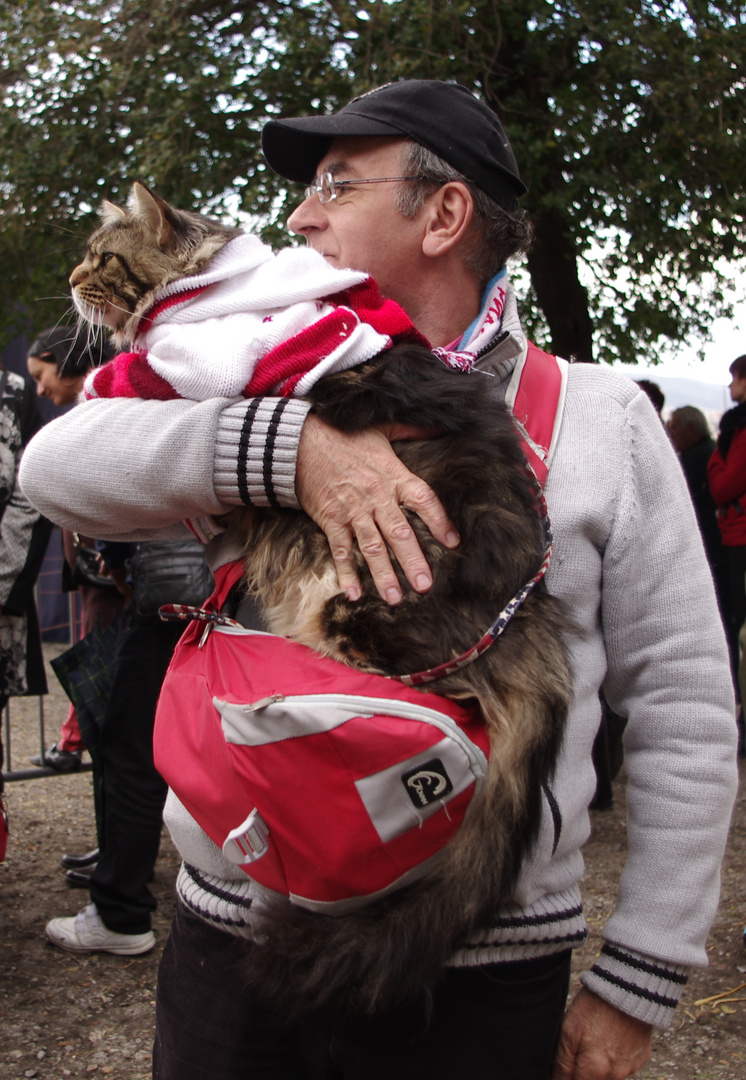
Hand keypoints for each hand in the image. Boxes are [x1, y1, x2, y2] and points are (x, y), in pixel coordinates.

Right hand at [295, 414, 458, 603]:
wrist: (301, 439)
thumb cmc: (345, 435)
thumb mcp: (383, 428)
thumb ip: (414, 429)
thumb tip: (441, 425)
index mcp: (393, 475)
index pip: (422, 500)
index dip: (438, 521)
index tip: (452, 542)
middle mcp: (376, 496)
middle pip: (399, 533)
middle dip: (413, 561)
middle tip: (425, 586)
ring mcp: (352, 510)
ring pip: (371, 547)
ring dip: (383, 574)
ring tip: (395, 598)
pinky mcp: (331, 519)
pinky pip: (340, 550)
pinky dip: (346, 572)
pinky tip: (354, 594)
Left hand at [551, 988, 652, 1079]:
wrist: (628, 989)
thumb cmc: (594, 1007)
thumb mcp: (568, 1030)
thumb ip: (562, 1063)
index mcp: (595, 1070)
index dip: (564, 1076)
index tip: (565, 1060)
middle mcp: (614, 1075)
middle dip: (581, 1069)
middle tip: (580, 1043)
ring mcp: (630, 1067)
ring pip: (607, 1075)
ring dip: (598, 1065)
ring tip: (596, 1037)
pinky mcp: (641, 1058)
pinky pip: (622, 1065)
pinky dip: (614, 1057)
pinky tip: (610, 1036)